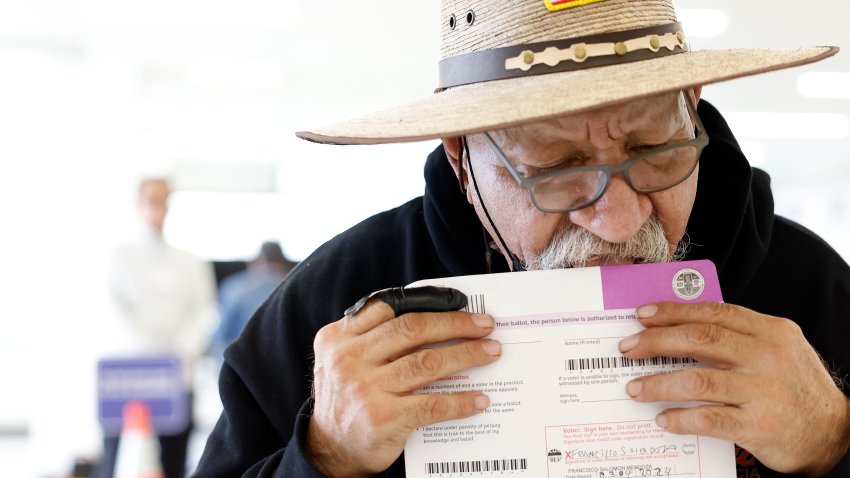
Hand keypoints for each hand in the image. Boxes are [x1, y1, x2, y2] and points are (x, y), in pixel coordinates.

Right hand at [306, 288, 500, 476]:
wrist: (329, 449)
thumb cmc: (346, 397)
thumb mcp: (342, 358)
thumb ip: (371, 336)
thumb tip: (431, 318)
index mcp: (339, 337)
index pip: (388, 307)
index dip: (429, 303)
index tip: (458, 303)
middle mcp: (349, 359)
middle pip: (413, 329)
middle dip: (456, 324)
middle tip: (484, 325)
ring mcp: (366, 389)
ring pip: (428, 363)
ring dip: (467, 354)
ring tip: (490, 352)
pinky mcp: (384, 418)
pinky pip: (433, 405)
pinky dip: (460, 402)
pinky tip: (479, 399)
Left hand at [618, 301, 849, 475]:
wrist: (834, 434)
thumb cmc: (795, 388)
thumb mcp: (777, 351)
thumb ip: (737, 338)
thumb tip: (679, 331)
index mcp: (770, 331)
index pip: (713, 313)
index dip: (673, 312)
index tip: (642, 315)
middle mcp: (767, 356)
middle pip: (700, 339)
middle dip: (656, 341)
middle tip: (627, 348)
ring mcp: (763, 391)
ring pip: (697, 379)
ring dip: (658, 383)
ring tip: (635, 388)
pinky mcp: (758, 425)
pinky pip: (708, 418)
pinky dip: (680, 418)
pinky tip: (662, 418)